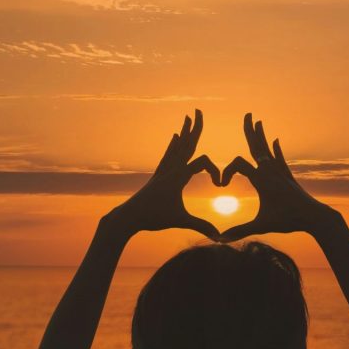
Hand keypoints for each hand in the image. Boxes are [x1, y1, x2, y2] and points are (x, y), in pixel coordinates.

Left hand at [105, 109, 220, 238]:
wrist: (129, 217)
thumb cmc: (153, 218)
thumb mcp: (180, 221)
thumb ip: (201, 225)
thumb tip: (220, 237)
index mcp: (178, 176)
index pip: (203, 162)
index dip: (216, 171)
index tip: (220, 186)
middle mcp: (170, 169)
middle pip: (186, 144)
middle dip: (194, 128)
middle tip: (199, 111)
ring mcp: (163, 170)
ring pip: (177, 146)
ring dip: (184, 131)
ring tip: (187, 118)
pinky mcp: (158, 175)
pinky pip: (168, 154)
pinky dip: (174, 144)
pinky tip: (174, 137)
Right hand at [216, 113, 340, 241]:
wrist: (314, 217)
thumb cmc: (288, 221)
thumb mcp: (261, 226)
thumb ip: (240, 230)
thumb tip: (219, 240)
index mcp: (262, 179)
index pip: (238, 164)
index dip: (226, 172)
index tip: (222, 187)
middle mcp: (271, 171)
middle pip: (257, 147)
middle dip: (250, 131)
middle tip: (247, 115)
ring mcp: (281, 173)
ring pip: (268, 150)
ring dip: (261, 136)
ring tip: (258, 121)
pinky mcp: (288, 177)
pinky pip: (280, 159)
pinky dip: (276, 150)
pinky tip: (275, 141)